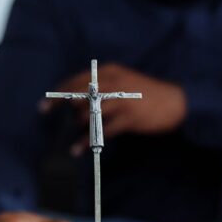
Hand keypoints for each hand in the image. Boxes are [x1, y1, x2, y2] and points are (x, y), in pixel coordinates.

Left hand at [40, 63, 186, 154]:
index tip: (44, 105)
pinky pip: (102, 130)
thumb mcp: (125, 82)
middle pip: (79, 93)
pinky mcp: (129, 118)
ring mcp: (122, 100)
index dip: (58, 93)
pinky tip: (80, 148)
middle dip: (61, 105)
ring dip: (77, 125)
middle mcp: (113, 83)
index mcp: (111, 72)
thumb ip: (104, 87)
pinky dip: (88, 140)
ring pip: (89, 112)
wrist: (177, 102)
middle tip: (47, 116)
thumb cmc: (149, 94)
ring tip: (70, 137)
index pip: (77, 80)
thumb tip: (78, 101)